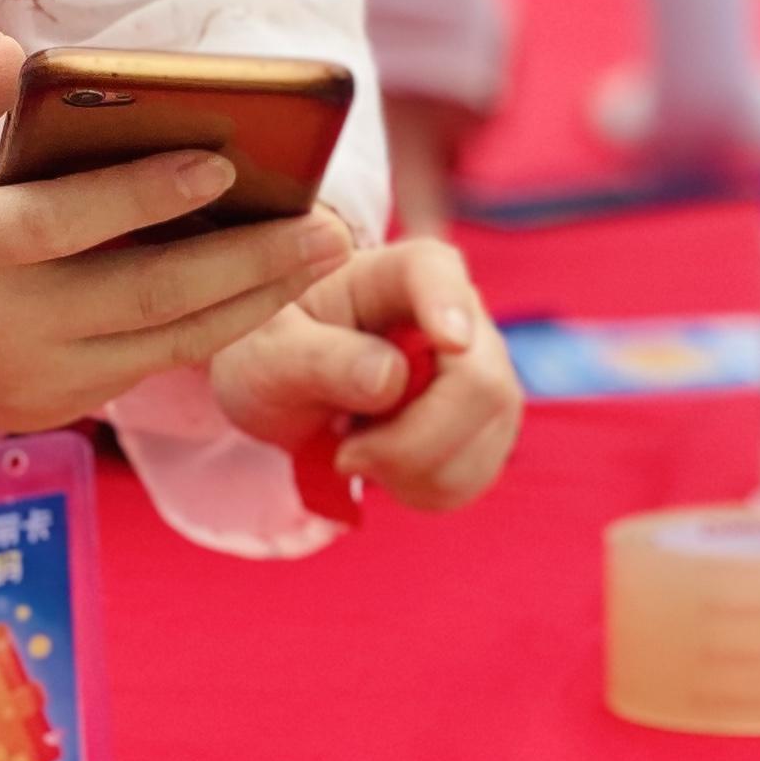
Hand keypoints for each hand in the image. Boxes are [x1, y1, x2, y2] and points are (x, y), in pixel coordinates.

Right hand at [0, 37, 353, 428]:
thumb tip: (20, 58)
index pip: (66, 222)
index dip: (147, 195)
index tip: (224, 161)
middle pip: (141, 297)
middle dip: (246, 262)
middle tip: (328, 225)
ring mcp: (21, 379)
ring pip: (161, 344)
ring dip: (253, 301)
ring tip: (323, 254)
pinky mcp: (42, 406)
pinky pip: (144, 365)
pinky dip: (210, 328)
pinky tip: (268, 287)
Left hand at [209, 239, 525, 512]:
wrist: (284, 386)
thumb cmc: (275, 349)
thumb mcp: (271, 353)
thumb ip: (322, 359)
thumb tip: (391, 378)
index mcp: (400, 272)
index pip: (438, 274)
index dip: (451, 307)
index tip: (450, 341)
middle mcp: (458, 312)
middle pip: (481, 383)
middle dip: (414, 442)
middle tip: (345, 453)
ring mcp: (482, 367)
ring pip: (488, 435)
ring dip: (415, 472)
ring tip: (357, 454)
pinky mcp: (486, 420)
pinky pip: (478, 471)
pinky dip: (426, 489)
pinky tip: (386, 470)